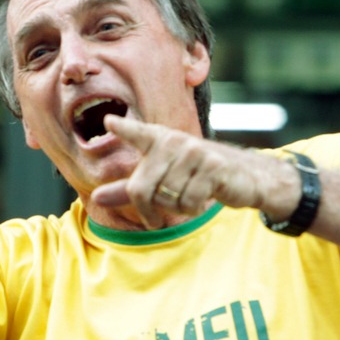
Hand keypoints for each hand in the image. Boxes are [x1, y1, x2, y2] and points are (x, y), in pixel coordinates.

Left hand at [91, 115, 295, 229]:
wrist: (243, 177)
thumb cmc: (196, 178)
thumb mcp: (161, 181)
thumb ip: (129, 188)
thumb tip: (96, 196)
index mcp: (159, 141)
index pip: (138, 135)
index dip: (124, 130)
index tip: (109, 123)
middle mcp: (174, 142)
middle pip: (141, 188)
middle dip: (149, 210)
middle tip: (158, 217)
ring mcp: (194, 152)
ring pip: (166, 198)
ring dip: (176, 208)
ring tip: (189, 197)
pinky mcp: (212, 167)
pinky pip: (189, 201)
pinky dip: (193, 208)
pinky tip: (203, 198)